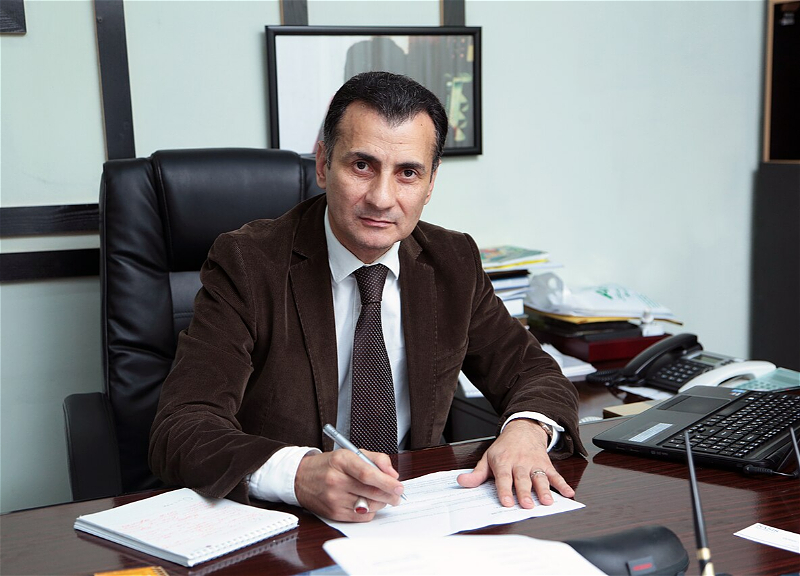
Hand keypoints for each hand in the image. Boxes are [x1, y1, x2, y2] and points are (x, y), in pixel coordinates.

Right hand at [294, 450, 404, 521]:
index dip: (386, 481)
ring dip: (381, 503)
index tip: (399, 486)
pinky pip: (361, 516)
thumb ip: (376, 459)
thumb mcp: (351, 453)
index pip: (368, 474)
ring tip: (381, 496)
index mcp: (341, 461)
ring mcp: (334, 499)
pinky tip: (367, 503)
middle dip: (390, 495)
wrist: (300, 478)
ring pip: (369, 505)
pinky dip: (370, 511)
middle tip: (397, 495)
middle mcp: (336, 480)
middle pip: (371, 492)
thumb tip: (393, 475)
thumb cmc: (329, 465)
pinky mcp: (334, 513)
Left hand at [456, 419, 574, 507]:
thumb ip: (476, 474)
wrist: (523, 429)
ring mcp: (534, 464)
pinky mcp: (546, 464)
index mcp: (503, 462)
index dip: (504, 491)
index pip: (503, 478)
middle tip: (527, 505)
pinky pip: (555, 475)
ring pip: (539, 478)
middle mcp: (520, 463)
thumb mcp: (488, 458)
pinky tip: (568, 493)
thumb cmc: (504, 448)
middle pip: (522, 480)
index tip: (507, 503)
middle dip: (524, 493)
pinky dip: (563, 484)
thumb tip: (461, 482)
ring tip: (547, 502)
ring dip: (544, 490)